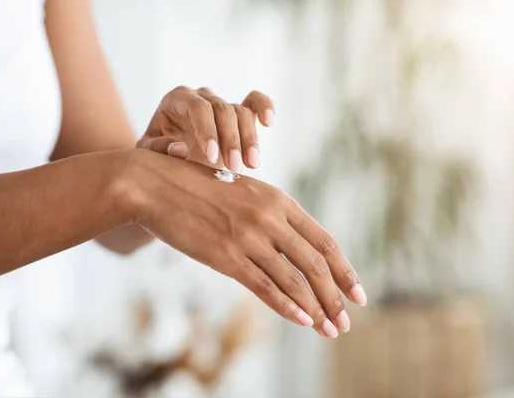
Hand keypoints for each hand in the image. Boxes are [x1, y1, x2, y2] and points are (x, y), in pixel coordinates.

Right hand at [125, 150, 367, 337]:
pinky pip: (265, 286)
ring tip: (330, 330)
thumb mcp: (245, 193)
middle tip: (346, 322)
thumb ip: (271, 216)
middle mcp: (270, 218)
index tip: (358, 293)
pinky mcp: (225, 255)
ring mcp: (249, 237)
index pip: (324, 241)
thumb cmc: (200, 188)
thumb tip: (293, 246)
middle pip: (316, 264)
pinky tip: (303, 321)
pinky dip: (288, 307)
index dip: (345, 270)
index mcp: (279, 201)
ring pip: (294, 279)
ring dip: (317, 309)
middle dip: (336, 297)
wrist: (156, 184)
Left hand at [136, 86, 274, 172]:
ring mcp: (221, 105)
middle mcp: (201, 97)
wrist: (169, 166)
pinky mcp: (239, 114)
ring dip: (249, 139)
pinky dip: (265, 108)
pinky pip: (255, 103)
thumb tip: (180, 148)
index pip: (197, 107)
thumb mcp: (148, 157)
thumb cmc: (156, 158)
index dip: (207, 129)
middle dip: (231, 139)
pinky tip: (269, 122)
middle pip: (223, 109)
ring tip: (251, 165)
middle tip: (234, 167)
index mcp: (177, 100)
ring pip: (242, 112)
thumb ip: (158, 150)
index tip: (211, 156)